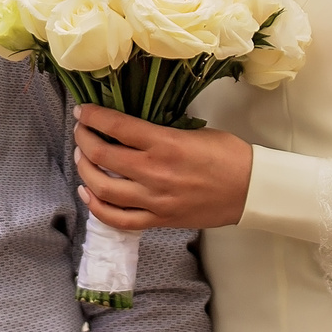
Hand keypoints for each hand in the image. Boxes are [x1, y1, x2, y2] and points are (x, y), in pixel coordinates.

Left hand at [74, 105, 253, 230]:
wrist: (250, 190)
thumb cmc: (228, 156)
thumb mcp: (193, 132)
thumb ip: (161, 132)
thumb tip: (131, 128)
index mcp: (165, 143)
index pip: (116, 126)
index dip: (93, 116)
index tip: (83, 111)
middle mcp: (154, 172)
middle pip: (103, 155)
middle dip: (83, 139)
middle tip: (80, 132)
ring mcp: (154, 200)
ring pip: (103, 188)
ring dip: (85, 170)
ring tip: (82, 158)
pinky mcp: (159, 220)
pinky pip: (119, 219)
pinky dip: (97, 208)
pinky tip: (89, 194)